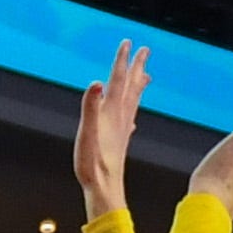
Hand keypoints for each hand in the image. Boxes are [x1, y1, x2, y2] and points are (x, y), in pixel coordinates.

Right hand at [74, 39, 148, 218]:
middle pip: (130, 87)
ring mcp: (122, 130)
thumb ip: (90, 108)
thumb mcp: (87, 134)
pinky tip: (132, 117)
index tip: (128, 42)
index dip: (122, 60)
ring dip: (138, 86)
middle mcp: (120, 119)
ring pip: (133, 102)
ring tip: (146, 75)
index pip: (117, 80)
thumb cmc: (92, 165)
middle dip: (136, 67)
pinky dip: (132, 112)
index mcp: (111, 113)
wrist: (104, 191)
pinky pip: (129, 120)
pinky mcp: (121, 142)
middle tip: (145, 50)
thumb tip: (96, 82)